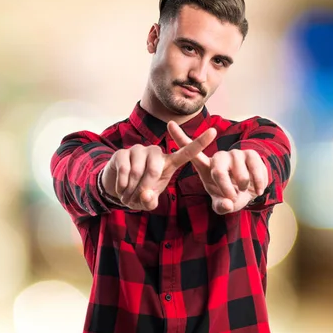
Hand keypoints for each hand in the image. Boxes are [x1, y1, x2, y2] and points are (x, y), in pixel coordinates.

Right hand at [101, 127, 216, 209]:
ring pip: (139, 171)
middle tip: (138, 199)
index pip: (187, 152)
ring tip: (128, 196)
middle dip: (146, 189)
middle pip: (155, 170)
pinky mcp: (122, 152)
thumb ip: (151, 201)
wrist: (117, 187)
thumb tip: (146, 194)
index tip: (214, 131)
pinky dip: (122, 185)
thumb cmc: (139, 193)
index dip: (201, 143)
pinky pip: (124, 170)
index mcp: (169, 163)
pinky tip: (121, 189)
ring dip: (132, 189)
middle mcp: (155, 152)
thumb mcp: (149, 201)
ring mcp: (138, 150)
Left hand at [167, 121, 267, 213]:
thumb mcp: (223, 204)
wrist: (252, 191)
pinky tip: (257, 189)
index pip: (191, 151)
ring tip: (243, 190)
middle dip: (225, 186)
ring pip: (238, 170)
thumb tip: (227, 203)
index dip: (180, 137)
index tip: (169, 124)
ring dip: (242, 184)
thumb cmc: (231, 196)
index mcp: (206, 167)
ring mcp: (235, 154)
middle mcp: (219, 158)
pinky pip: (254, 167)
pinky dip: (257, 182)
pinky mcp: (251, 154)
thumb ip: (221, 206)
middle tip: (231, 197)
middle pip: (218, 169)